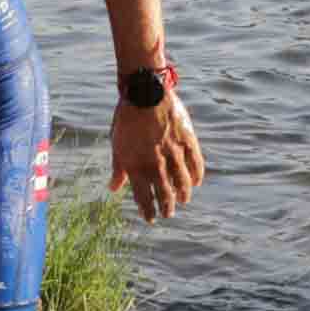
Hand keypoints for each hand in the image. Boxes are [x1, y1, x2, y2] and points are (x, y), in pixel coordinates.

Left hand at [109, 92, 205, 221]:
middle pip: (164, 192)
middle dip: (167, 207)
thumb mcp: (117, 144)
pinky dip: (196, 175)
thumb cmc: (126, 118)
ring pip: (181, 181)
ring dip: (182, 194)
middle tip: (168, 214)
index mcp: (136, 164)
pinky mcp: (186, 139)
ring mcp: (172, 151)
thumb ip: (118, 168)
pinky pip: (195, 162)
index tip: (150, 219)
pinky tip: (195, 182)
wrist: (143, 91)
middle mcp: (155, 162)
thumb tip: (113, 188)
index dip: (147, 210)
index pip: (142, 195)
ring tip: (183, 201)